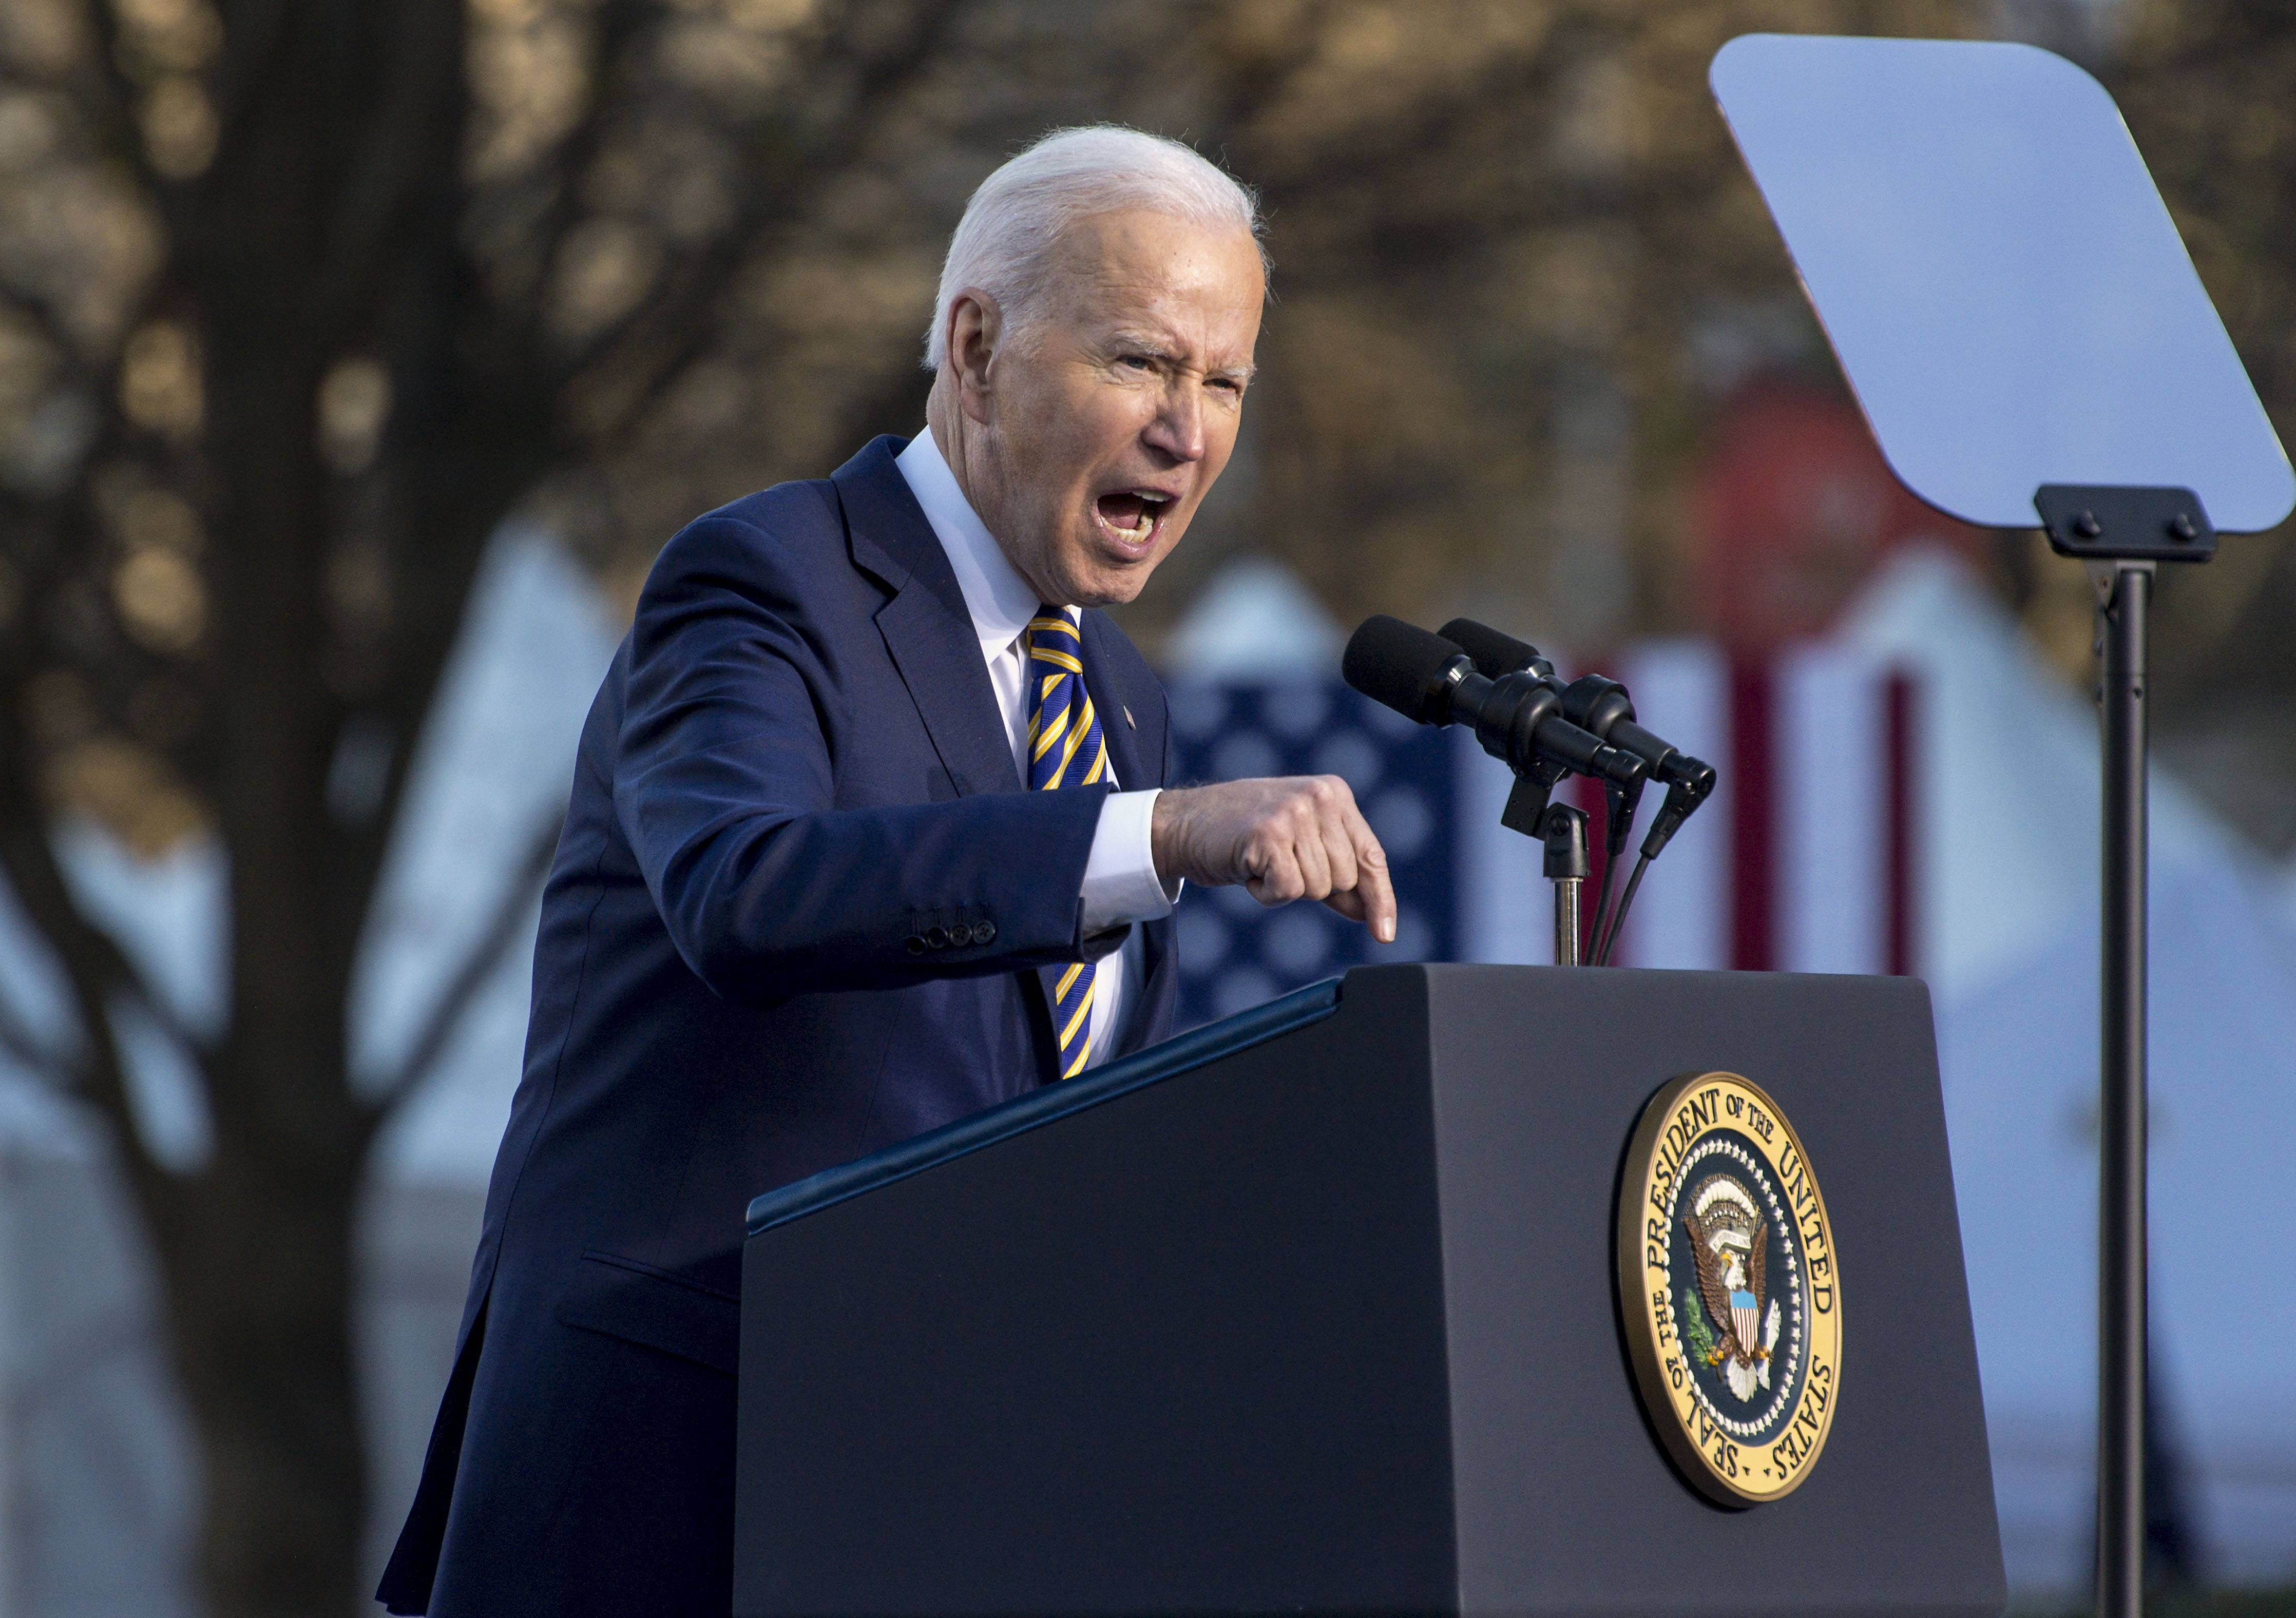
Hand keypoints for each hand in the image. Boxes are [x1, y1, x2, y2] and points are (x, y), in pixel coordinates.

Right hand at [1151, 776, 1396, 942]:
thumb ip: (1335, 871)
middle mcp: (1321, 797)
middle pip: (1344, 879)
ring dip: (1285, 887)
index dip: (1380, 899)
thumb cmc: (1241, 834)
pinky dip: (1267, 893)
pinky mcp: (1270, 835)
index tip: (1384, 934)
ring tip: (1259, 861)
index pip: (1371, 855)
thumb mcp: (1298, 842)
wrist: (1183, 822)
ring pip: (1318, 888)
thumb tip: (1369, 913)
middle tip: (1276, 863)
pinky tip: (1248, 868)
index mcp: (1334, 794)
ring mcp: (1295, 813)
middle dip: (1312, 886)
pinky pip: (1289, 891)